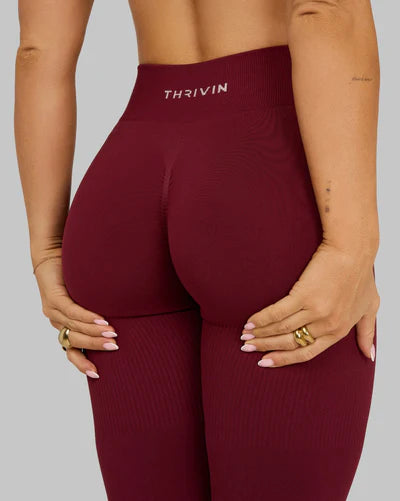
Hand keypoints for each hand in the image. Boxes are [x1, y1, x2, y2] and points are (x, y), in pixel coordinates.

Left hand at [33, 252, 118, 377]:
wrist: (52, 255)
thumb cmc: (74, 277)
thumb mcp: (87, 300)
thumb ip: (99, 313)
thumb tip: (124, 322)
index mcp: (64, 327)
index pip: (71, 352)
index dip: (82, 364)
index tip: (97, 374)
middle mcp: (57, 322)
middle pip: (76, 343)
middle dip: (96, 347)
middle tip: (115, 347)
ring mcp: (54, 311)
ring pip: (75, 328)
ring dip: (95, 333)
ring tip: (113, 334)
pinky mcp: (54, 298)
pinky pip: (72, 312)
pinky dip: (88, 318)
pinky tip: (102, 320)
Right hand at [240, 241, 379, 367]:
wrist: (353, 251)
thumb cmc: (361, 275)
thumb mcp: (370, 307)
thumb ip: (367, 333)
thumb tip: (369, 355)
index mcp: (339, 331)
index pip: (306, 353)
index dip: (283, 359)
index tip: (266, 361)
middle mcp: (326, 325)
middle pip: (289, 342)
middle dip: (265, 347)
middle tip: (248, 348)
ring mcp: (315, 311)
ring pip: (281, 329)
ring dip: (260, 334)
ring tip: (245, 335)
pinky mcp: (304, 295)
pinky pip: (278, 312)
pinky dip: (262, 318)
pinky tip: (251, 322)